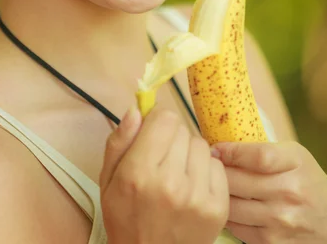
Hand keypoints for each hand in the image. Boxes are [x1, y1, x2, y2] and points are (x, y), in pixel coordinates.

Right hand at [99, 105, 229, 243]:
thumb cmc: (126, 219)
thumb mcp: (108, 181)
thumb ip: (119, 141)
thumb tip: (136, 108)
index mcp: (138, 173)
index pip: (165, 118)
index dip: (157, 123)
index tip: (152, 136)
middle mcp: (170, 183)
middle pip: (183, 129)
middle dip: (172, 139)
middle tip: (163, 161)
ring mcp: (197, 196)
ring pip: (201, 145)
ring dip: (189, 154)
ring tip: (178, 175)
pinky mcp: (218, 207)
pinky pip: (217, 166)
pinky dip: (206, 172)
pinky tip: (192, 188)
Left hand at [212, 140, 326, 243]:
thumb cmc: (311, 183)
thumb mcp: (297, 157)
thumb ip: (266, 150)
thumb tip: (223, 146)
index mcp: (295, 164)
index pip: (257, 156)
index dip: (230, 151)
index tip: (214, 149)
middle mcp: (289, 193)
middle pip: (237, 181)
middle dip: (216, 171)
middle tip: (205, 166)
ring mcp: (280, 221)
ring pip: (231, 205)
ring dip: (217, 194)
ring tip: (211, 185)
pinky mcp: (272, 243)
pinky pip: (236, 227)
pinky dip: (227, 215)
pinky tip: (226, 205)